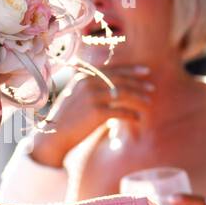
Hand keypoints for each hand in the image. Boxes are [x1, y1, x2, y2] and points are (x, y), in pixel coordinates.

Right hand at [28, 63, 153, 166]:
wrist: (53, 135)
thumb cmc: (66, 118)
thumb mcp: (75, 95)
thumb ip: (91, 87)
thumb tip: (113, 86)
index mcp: (84, 77)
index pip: (113, 69)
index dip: (131, 70)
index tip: (146, 71)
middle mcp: (88, 84)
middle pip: (121, 80)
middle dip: (139, 83)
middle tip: (152, 88)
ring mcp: (93, 98)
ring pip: (124, 94)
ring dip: (139, 98)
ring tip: (148, 103)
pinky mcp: (97, 113)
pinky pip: (121, 112)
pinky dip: (131, 115)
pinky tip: (137, 118)